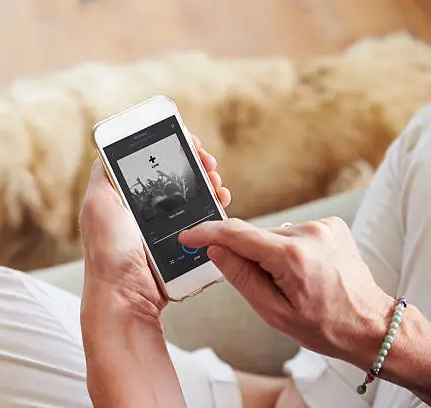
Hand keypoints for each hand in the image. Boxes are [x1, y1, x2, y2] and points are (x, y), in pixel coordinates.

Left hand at [79, 136, 229, 316]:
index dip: (169, 148)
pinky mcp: (180, 244)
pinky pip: (200, 220)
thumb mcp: (98, 206)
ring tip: (216, 184)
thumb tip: (108, 152)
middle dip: (195, 165)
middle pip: (175, 177)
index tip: (187, 142)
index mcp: (124, 198)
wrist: (127, 296)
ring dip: (207, 184)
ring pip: (191, 197)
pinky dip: (213, 208)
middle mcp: (144, 211)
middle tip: (208, 163)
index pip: (151, 163)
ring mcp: (164, 228)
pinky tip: (219, 202)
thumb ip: (103, 176)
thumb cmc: (109, 252)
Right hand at [179, 217, 393, 366]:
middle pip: (254, 234)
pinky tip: (302, 270)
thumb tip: (216, 250)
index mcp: (292, 257)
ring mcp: (322, 225)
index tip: (188, 236)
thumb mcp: (274, 312)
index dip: (206, 233)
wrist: (370, 325)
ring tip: (290, 282)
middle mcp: (308, 233)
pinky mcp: (330, 224)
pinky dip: (286, 248)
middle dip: (246, 254)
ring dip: (268, 253)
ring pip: (272, 234)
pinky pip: (291, 232)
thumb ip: (241, 277)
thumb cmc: (324, 326)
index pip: (236, 234)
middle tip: (263, 285)